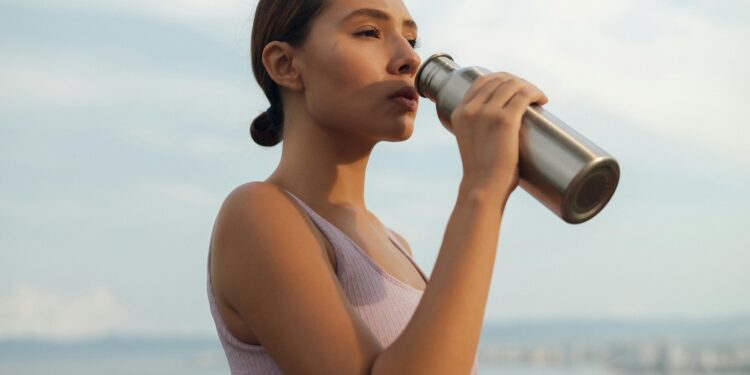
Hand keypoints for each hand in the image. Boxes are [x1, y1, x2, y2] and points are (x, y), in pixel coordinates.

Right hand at [450, 72, 547, 197]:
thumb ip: (478, 129)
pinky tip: (542, 99)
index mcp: (460, 112)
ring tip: (538, 97)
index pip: (482, 81)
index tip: (515, 88)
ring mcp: (487, 113)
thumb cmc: (482, 172)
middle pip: (499, 80)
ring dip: (529, 87)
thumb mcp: (471, 142)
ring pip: (513, 86)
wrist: (483, 187)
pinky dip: (535, 93)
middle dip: (518, 83)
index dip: (502, 79)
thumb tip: (499, 126)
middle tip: (530, 95)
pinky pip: (524, 96)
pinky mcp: (505, 120)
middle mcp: (471, 109)